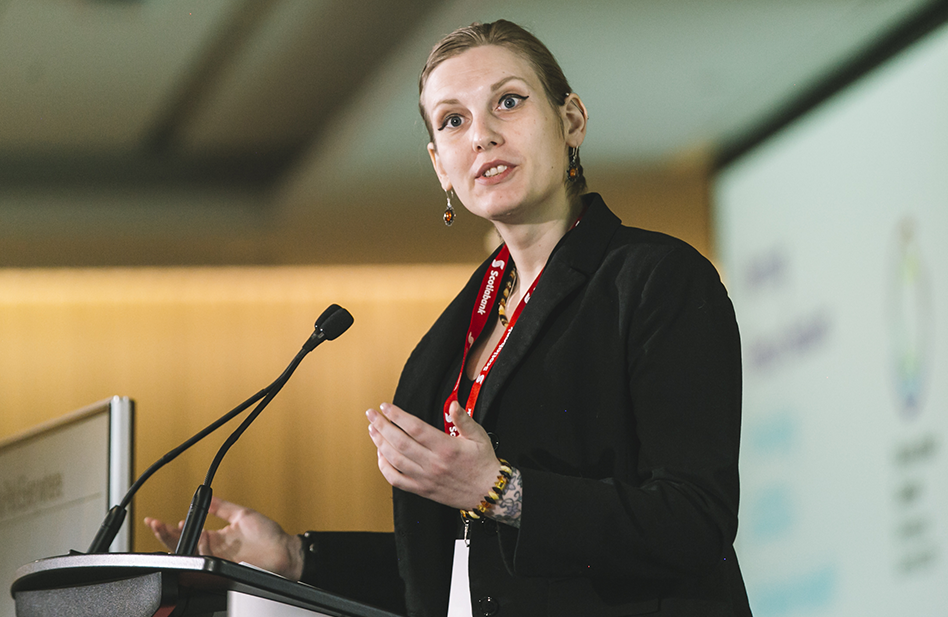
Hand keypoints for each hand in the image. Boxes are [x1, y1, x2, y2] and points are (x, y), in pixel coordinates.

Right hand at [144, 497, 303, 579]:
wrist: (286, 553)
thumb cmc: (270, 536)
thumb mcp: (243, 515)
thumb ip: (223, 507)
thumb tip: (209, 495)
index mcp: (217, 538)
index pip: (189, 532)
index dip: (172, 527)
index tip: (159, 520)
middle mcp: (214, 550)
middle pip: (183, 544)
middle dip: (166, 535)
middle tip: (155, 525)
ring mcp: (218, 560)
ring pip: (189, 553)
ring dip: (176, 541)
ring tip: (167, 528)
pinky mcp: (223, 568)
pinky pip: (204, 560)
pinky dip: (196, 549)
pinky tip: (193, 539)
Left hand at [367, 401, 500, 509]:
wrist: (487, 492)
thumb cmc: (483, 462)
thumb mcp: (479, 436)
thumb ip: (464, 419)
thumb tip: (452, 404)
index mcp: (447, 447)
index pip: (415, 428)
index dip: (397, 416)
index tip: (385, 407)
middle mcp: (433, 463)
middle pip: (399, 442)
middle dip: (381, 426)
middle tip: (371, 414)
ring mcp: (426, 478)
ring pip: (395, 460)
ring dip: (380, 443)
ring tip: (373, 430)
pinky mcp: (422, 490)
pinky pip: (396, 480)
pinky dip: (384, 467)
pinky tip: (381, 455)